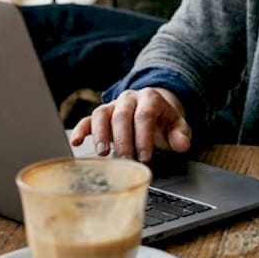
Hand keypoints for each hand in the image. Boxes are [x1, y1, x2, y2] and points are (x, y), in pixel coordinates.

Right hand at [69, 87, 191, 161]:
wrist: (153, 107)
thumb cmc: (163, 120)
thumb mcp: (178, 125)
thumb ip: (181, 134)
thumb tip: (182, 144)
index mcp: (150, 98)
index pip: (144, 115)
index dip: (144, 137)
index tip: (145, 156)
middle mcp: (129, 99)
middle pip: (122, 115)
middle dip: (123, 139)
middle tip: (127, 159)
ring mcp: (113, 106)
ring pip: (101, 114)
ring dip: (100, 134)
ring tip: (103, 153)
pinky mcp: (101, 115)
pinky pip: (87, 119)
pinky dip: (80, 129)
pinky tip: (76, 142)